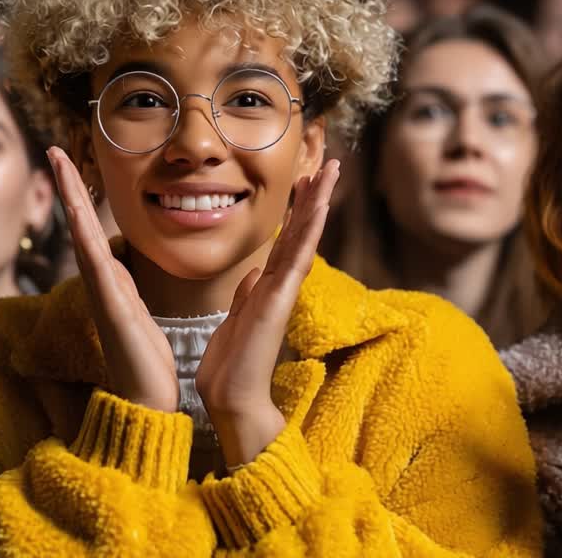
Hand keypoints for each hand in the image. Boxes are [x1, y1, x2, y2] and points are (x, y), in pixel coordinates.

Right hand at [47, 147, 177, 411]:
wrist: (146, 402)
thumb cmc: (148, 365)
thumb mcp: (142, 314)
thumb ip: (132, 291)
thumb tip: (126, 274)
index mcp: (113, 281)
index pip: (93, 229)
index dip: (81, 196)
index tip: (71, 163)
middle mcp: (101, 282)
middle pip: (79, 223)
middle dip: (66, 185)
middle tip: (54, 148)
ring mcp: (101, 292)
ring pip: (81, 233)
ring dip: (70, 196)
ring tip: (58, 161)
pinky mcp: (110, 305)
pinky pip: (94, 262)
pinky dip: (83, 233)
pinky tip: (76, 211)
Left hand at [196, 160, 340, 466]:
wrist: (230, 398)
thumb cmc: (230, 366)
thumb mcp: (234, 319)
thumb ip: (248, 294)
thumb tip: (255, 272)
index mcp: (267, 287)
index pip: (286, 240)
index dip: (297, 209)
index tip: (305, 180)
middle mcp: (279, 286)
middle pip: (301, 232)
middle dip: (315, 197)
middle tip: (330, 163)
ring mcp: (282, 292)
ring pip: (304, 238)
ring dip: (318, 203)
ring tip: (332, 171)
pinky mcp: (278, 301)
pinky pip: (297, 259)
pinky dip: (309, 233)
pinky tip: (319, 209)